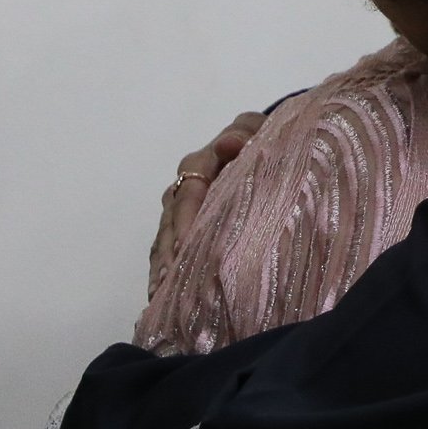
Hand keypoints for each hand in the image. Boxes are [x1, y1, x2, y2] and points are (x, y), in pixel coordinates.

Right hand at [146, 110, 266, 296]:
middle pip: (172, 217)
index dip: (186, 213)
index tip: (184, 242)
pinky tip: (159, 296)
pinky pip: (168, 248)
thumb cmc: (266, 142)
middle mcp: (188, 186)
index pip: (190, 187)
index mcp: (205, 161)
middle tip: (170, 277)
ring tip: (159, 293)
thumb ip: (246, 134)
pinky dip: (165, 271)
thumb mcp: (261, 133)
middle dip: (170, 247)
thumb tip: (228, 143)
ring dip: (163, 263)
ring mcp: (185, 208)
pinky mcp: (185, 228)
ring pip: (166, 235)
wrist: (268, 150)